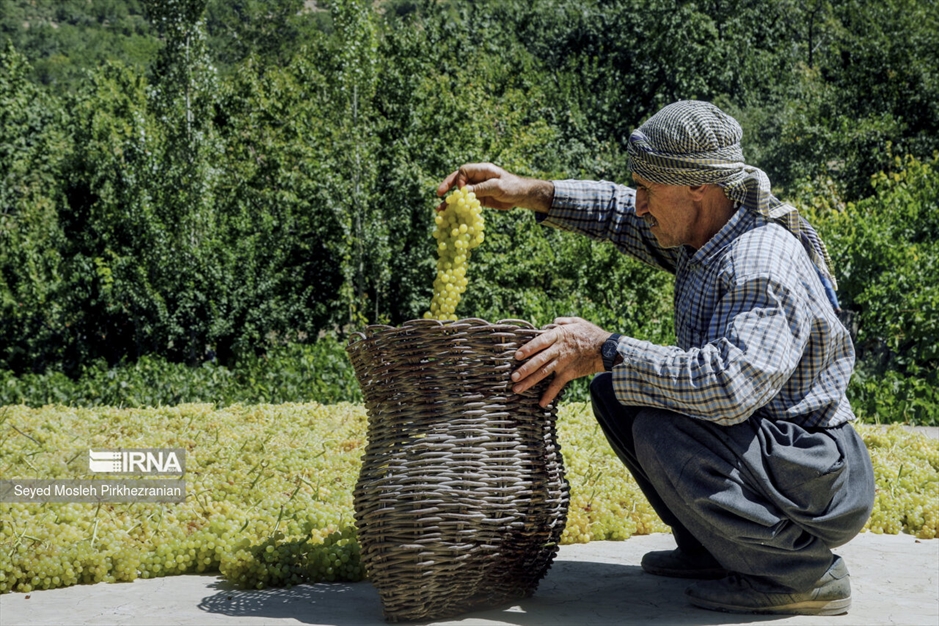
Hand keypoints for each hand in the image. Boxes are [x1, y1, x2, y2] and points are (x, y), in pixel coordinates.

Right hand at [436, 163, 553, 212]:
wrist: (522, 196)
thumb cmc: (513, 187)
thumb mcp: (497, 187)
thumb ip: (481, 188)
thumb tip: (463, 191)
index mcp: (482, 170)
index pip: (464, 171)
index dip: (459, 180)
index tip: (461, 191)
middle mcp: (478, 178)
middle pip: (458, 180)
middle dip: (448, 186)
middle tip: (438, 194)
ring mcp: (478, 188)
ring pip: (461, 193)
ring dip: (451, 200)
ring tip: (440, 209)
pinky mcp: (480, 198)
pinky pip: (467, 202)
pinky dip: (459, 207)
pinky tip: (451, 214)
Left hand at [511, 317, 610, 406]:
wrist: (607, 349)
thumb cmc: (591, 333)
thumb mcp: (577, 322)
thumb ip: (563, 322)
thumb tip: (553, 322)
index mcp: (558, 336)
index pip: (540, 342)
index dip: (528, 349)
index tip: (517, 355)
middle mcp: (558, 350)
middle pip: (539, 360)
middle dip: (525, 369)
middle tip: (513, 376)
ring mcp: (563, 363)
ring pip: (544, 373)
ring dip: (530, 381)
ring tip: (517, 388)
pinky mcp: (569, 373)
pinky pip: (558, 385)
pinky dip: (549, 394)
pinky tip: (541, 403)